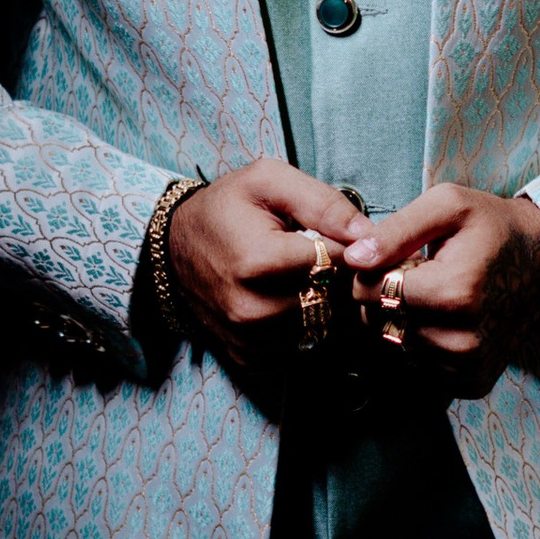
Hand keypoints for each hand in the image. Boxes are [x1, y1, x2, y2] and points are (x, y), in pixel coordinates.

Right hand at [166, 157, 368, 366]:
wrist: (173, 248)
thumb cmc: (224, 208)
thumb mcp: (267, 181)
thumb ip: (321, 202)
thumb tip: (366, 234)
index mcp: (259, 261)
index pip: (335, 261)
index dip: (345, 246)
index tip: (336, 237)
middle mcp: (253, 309)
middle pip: (330, 297)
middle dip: (333, 276)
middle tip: (316, 256)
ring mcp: (249, 338)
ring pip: (319, 324)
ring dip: (319, 302)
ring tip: (298, 277)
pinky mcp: (249, 357)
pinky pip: (298, 346)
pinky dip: (300, 326)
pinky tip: (285, 300)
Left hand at [342, 185, 539, 398]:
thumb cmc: (493, 226)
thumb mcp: (448, 206)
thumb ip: (395, 231)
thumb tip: (354, 258)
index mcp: (453, 293)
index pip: (369, 292)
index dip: (374, 270)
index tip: (402, 257)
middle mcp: (461, 340)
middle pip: (378, 321)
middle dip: (386, 296)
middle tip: (422, 274)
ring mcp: (468, 367)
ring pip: (396, 345)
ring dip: (405, 320)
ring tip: (438, 294)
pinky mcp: (473, 383)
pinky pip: (420, 364)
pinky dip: (424, 342)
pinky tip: (448, 319)